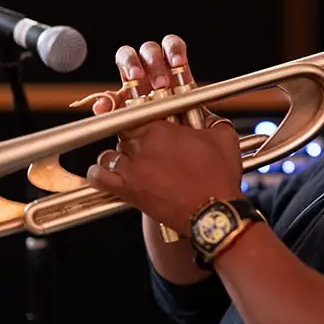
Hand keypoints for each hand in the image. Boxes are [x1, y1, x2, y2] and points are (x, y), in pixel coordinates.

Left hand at [86, 35, 244, 233]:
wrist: (212, 212)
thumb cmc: (218, 178)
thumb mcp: (223, 138)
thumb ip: (211, 119)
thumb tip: (204, 113)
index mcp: (161, 129)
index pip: (137, 110)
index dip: (141, 114)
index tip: (147, 117)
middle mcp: (141, 147)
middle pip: (122, 131)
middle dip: (133, 134)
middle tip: (147, 140)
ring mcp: (132, 169)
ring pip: (110, 152)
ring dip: (119, 153)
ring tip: (133, 158)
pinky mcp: (127, 190)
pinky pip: (99, 176)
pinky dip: (100, 172)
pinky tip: (110, 172)